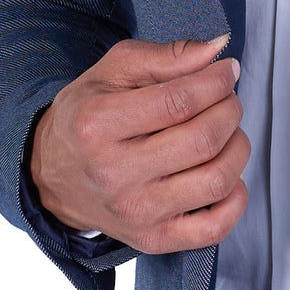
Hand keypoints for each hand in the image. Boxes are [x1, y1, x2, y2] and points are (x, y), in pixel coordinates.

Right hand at [30, 34, 249, 254]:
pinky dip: (235, 199)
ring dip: (237, 148)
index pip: (180, 101)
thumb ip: (167, 56)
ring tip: (226, 133)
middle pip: (204, 140)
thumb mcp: (114, 71)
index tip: (227, 72)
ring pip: (217, 180)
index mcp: (98, 124)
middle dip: (230, 110)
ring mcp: (135, 211)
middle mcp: (114, 173)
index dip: (217, 81)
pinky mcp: (153, 238)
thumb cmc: (87, 119)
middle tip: (226, 100)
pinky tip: (225, 174)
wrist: (52, 174)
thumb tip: (218, 50)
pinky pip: (214, 228)